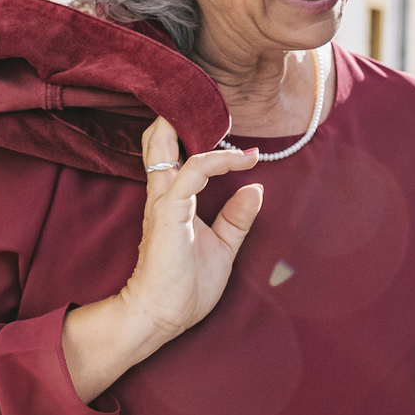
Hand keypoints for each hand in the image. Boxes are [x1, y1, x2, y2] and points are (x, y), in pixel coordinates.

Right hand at [61, 118, 261, 400]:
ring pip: (166, 147)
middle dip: (175, 115)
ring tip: (214, 109)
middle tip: (203, 97)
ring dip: (187, 124)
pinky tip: (240, 158)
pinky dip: (216, 160)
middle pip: (159, 142)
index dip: (206, 142)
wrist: (161, 317)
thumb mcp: (222, 247)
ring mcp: (164, 202)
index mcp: (173, 201)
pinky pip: (191, 172)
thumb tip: (255, 189)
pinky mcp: (168, 212)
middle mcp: (164, 195)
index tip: (250, 151)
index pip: (178, 156)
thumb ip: (235, 219)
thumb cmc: (185, 288)